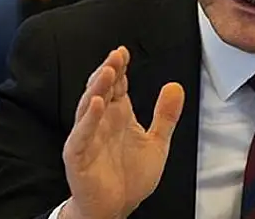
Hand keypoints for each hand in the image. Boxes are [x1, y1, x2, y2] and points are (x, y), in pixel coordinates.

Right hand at [59, 47, 184, 218]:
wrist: (116, 208)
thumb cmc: (130, 177)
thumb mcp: (157, 143)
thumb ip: (166, 116)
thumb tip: (176, 86)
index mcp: (118, 116)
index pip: (117, 86)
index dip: (120, 68)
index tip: (125, 52)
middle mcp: (101, 122)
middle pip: (102, 90)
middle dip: (108, 71)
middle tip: (117, 55)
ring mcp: (87, 138)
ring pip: (89, 107)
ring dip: (97, 88)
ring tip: (108, 71)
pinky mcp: (78, 156)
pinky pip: (81, 135)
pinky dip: (88, 119)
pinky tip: (97, 104)